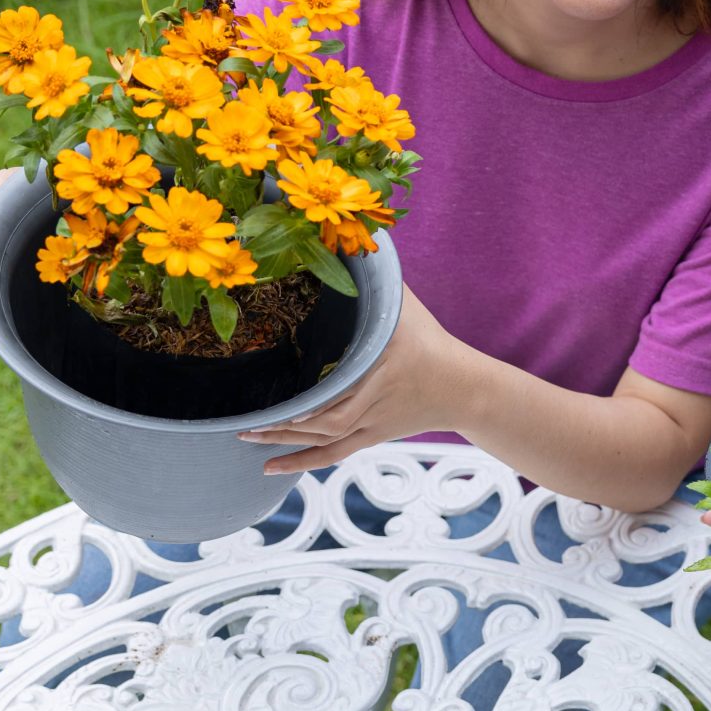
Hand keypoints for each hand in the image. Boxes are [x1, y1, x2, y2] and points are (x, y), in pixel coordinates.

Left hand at [241, 278, 471, 472]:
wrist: (465, 389)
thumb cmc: (431, 341)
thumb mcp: (406, 306)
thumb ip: (376, 279)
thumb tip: (344, 243)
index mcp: (381, 363)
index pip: (340, 382)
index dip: (310, 396)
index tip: (275, 394)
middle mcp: (374, 397)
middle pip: (326, 418)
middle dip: (284, 423)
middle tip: (245, 421)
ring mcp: (373, 422)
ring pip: (326, 439)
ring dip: (285, 441)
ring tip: (248, 437)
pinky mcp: (372, 436)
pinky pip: (334, 454)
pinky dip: (301, 463)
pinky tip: (271, 467)